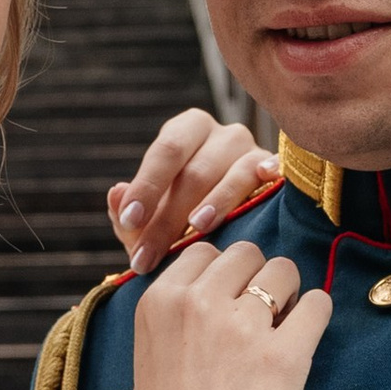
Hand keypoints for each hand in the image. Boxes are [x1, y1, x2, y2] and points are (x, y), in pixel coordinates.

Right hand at [97, 239, 330, 389]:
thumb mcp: (152, 352)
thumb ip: (179, 311)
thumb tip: (226, 278)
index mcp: (159, 301)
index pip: (205, 251)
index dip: (224, 278)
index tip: (228, 308)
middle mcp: (197, 304)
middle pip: (247, 253)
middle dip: (257, 281)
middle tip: (257, 323)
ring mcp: (241, 328)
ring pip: (284, 270)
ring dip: (287, 296)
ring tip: (276, 337)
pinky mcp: (283, 357)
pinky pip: (317, 304)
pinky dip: (314, 317)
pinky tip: (300, 345)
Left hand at [110, 113, 281, 271]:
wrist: (225, 229)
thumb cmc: (178, 222)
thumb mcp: (149, 221)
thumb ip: (128, 216)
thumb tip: (117, 195)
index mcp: (184, 132)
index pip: (165, 152)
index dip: (147, 187)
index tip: (130, 221)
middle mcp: (219, 135)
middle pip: (196, 171)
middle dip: (169, 217)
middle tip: (150, 256)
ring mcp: (250, 150)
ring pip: (234, 173)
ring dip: (216, 202)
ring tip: (196, 228)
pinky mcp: (274, 169)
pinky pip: (271, 171)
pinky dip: (267, 176)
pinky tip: (264, 182)